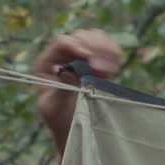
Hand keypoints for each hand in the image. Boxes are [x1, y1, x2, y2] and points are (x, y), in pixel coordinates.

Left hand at [34, 30, 121, 154]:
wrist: (74, 129)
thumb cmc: (58, 119)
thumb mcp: (53, 107)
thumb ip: (60, 89)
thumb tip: (69, 71)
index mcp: (48, 62)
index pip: (62, 42)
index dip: (75, 45)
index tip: (87, 55)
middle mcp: (66, 55)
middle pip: (82, 36)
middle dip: (94, 47)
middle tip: (100, 66)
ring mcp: (85, 57)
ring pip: (97, 38)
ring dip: (106, 49)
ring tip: (111, 69)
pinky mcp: (101, 63)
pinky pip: (110, 50)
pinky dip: (115, 55)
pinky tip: (115, 68)